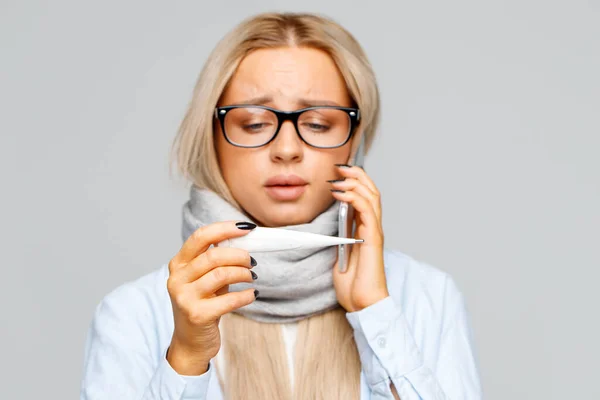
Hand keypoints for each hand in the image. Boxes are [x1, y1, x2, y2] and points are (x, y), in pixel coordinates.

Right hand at [166, 221, 258, 374]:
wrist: (190, 343)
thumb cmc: (202, 305)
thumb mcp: (205, 278)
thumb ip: (216, 259)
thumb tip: (242, 238)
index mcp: (178, 264)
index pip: (201, 236)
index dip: (225, 229)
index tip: (247, 228)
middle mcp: (177, 278)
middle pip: (214, 255)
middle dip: (239, 255)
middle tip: (252, 262)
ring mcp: (184, 297)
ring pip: (221, 274)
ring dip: (243, 273)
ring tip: (252, 277)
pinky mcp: (197, 315)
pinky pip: (229, 299)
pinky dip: (246, 295)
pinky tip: (253, 294)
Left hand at [329, 165, 388, 311]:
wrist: (363, 303)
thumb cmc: (353, 285)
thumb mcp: (340, 256)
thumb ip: (340, 239)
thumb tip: (332, 227)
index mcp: (365, 230)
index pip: (364, 197)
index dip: (354, 182)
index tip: (338, 174)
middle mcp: (372, 227)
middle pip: (371, 191)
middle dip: (356, 175)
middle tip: (340, 167)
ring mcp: (374, 232)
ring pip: (372, 196)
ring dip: (355, 182)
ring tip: (340, 176)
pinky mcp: (373, 238)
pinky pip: (367, 211)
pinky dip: (354, 198)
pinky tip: (341, 194)